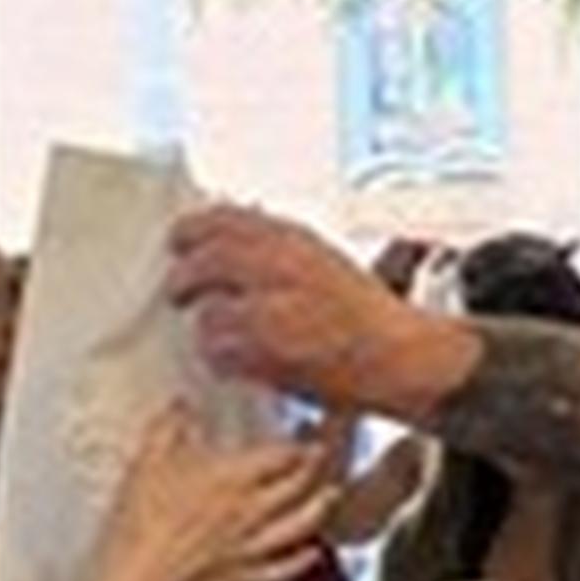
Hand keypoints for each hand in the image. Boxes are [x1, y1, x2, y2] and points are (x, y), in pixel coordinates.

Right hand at [93, 401, 337, 580]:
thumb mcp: (148, 463)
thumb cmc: (143, 525)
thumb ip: (168, 427)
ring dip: (319, 507)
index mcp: (233, 479)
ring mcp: (252, 547)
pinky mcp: (245, 577)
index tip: (308, 436)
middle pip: (298, 487)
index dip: (299, 444)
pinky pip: (284, 567)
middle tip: (323, 457)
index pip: (281, 456)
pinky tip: (311, 554)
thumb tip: (180, 404)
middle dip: (314, 469)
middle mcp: (252, 512)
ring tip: (330, 495)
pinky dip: (303, 559)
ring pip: (300, 525)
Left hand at [168, 205, 471, 422]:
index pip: (224, 218)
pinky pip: (220, 350)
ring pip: (208, 310)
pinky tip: (235, 362)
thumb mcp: (320, 258)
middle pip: (206, 260)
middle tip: (179, 292)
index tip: (179, 239)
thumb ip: (274, 247)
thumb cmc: (362, 314)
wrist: (400, 355)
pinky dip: (221, 358)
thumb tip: (220, 239)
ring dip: (207, 326)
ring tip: (217, 336)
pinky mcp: (270, 349)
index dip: (192, 228)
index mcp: (294, 238)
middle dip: (185, 278)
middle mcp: (281, 264)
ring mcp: (274, 307)